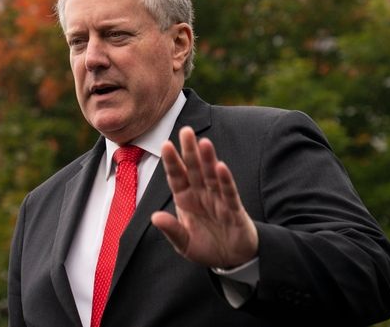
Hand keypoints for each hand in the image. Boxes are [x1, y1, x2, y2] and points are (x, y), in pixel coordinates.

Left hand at [151, 126, 257, 267]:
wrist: (232, 259)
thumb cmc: (207, 247)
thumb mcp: (184, 243)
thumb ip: (172, 230)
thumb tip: (155, 217)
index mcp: (186, 199)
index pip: (177, 177)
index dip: (172, 162)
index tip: (165, 144)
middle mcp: (202, 194)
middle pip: (194, 169)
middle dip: (190, 151)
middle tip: (186, 130)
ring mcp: (218, 199)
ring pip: (212, 176)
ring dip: (208, 160)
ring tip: (203, 143)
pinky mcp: (234, 209)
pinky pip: (229, 192)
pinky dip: (225, 180)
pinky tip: (221, 167)